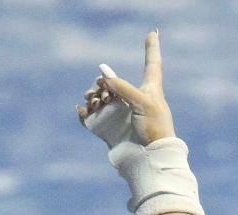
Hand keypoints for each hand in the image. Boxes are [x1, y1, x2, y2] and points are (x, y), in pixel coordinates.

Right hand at [76, 30, 175, 145]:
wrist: (151, 159)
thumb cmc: (155, 129)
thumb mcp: (142, 102)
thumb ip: (122, 86)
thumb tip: (103, 72)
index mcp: (150, 91)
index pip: (152, 64)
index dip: (152, 49)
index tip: (154, 33)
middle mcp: (135, 100)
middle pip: (113, 82)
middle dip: (103, 83)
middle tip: (102, 92)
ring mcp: (122, 115)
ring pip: (101, 98)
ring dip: (93, 96)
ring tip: (92, 102)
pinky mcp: (112, 130)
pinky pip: (93, 118)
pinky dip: (85, 114)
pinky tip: (82, 111)